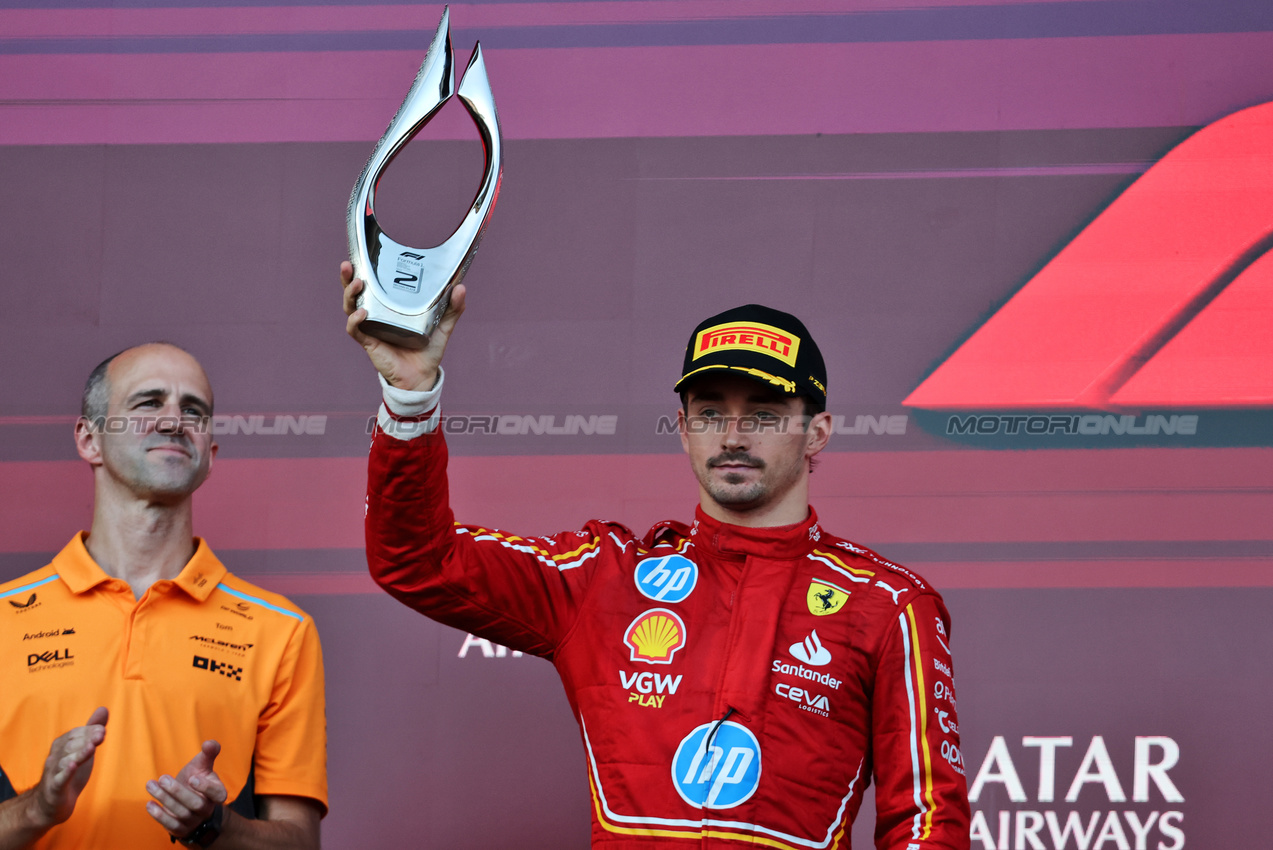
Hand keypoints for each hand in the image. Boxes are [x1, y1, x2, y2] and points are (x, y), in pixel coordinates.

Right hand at [27, 707, 108, 828]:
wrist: (53, 803)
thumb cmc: (70, 771)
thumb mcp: (83, 749)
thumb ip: (92, 730)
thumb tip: (103, 709)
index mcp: (62, 745)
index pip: (75, 734)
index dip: (89, 731)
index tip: (103, 729)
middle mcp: (56, 757)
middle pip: (71, 745)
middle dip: (86, 739)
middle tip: (101, 734)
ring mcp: (54, 773)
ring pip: (66, 761)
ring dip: (79, 753)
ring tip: (91, 747)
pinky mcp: (55, 788)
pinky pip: (59, 779)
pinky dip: (66, 772)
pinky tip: (73, 766)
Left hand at [145, 741, 226, 838]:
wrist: (188, 803)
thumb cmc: (196, 780)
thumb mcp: (202, 766)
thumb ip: (208, 754)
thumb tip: (210, 743)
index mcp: (217, 793)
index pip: (218, 794)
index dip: (206, 788)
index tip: (192, 778)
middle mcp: (207, 809)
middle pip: (195, 804)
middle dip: (178, 792)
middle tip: (163, 778)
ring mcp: (194, 821)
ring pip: (181, 813)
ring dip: (164, 799)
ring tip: (151, 785)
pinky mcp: (180, 829)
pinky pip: (171, 825)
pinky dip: (159, 815)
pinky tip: (149, 803)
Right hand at [340, 260, 465, 391]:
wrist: (422, 375)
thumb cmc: (429, 349)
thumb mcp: (443, 324)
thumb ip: (453, 307)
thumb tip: (461, 287)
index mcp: (390, 305)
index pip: (373, 283)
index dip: (363, 269)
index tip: (361, 254)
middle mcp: (377, 313)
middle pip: (354, 292)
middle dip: (348, 277)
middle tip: (348, 264)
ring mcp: (371, 327)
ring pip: (350, 307)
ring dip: (350, 294)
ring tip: (357, 283)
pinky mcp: (369, 342)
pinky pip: (355, 330)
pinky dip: (355, 321)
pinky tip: (362, 313)